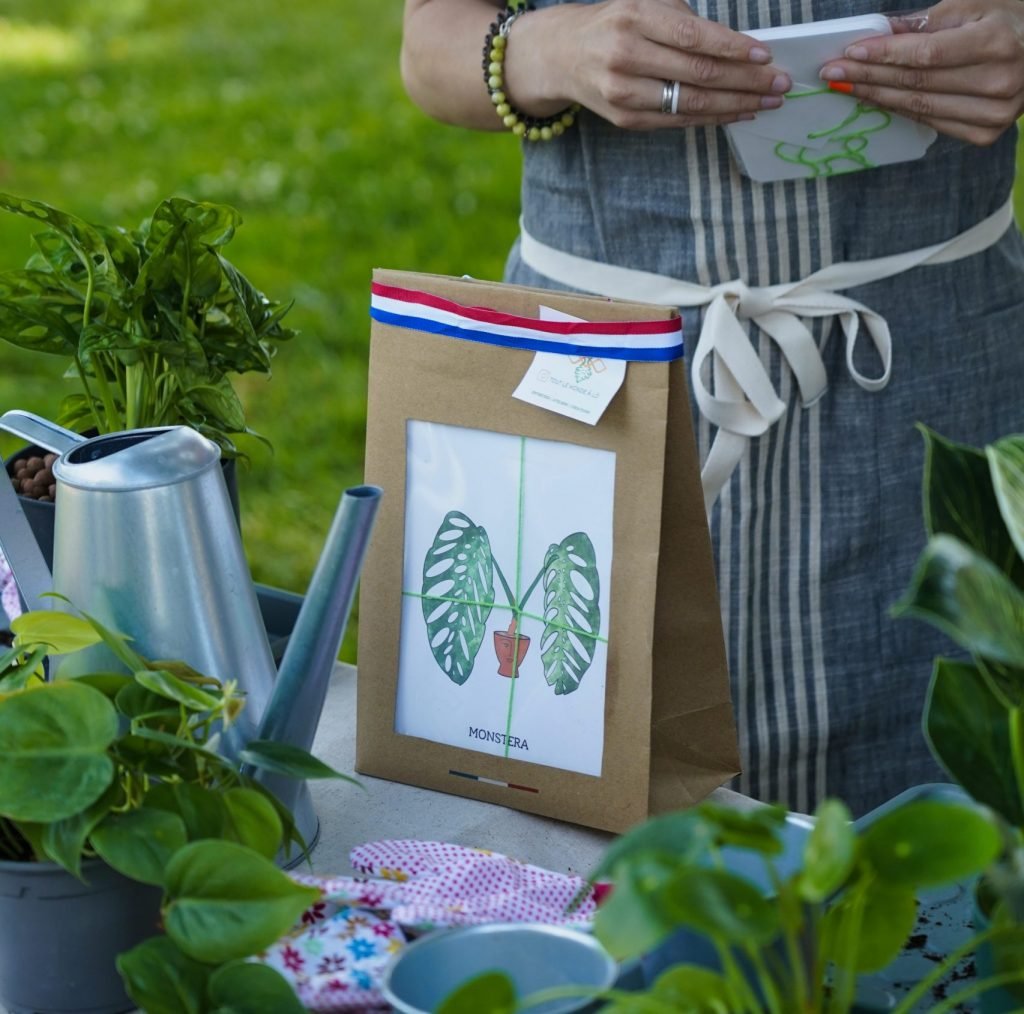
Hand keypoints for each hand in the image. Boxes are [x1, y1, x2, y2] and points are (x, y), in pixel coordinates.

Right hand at [505, 0, 792, 129]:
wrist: (561, 55)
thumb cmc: (613, 23)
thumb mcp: (644, 3)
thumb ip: (683, 20)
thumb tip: (736, 47)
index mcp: (635, 18)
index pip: (693, 37)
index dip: (732, 49)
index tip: (765, 56)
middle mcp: (626, 56)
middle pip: (697, 74)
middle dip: (745, 81)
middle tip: (779, 84)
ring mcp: (624, 93)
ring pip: (690, 103)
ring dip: (735, 104)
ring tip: (766, 102)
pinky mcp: (626, 119)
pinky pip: (677, 121)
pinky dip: (711, 118)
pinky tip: (737, 113)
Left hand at [818, 0, 1023, 145]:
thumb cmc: (1010, 19)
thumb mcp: (975, 5)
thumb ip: (926, 22)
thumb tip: (879, 31)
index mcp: (996, 42)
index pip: (925, 54)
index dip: (884, 55)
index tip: (849, 54)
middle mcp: (998, 82)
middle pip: (917, 83)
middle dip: (869, 77)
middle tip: (833, 73)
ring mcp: (993, 114)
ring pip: (919, 107)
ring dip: (877, 97)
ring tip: (846, 88)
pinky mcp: (985, 134)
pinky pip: (931, 122)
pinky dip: (900, 110)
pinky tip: (877, 100)